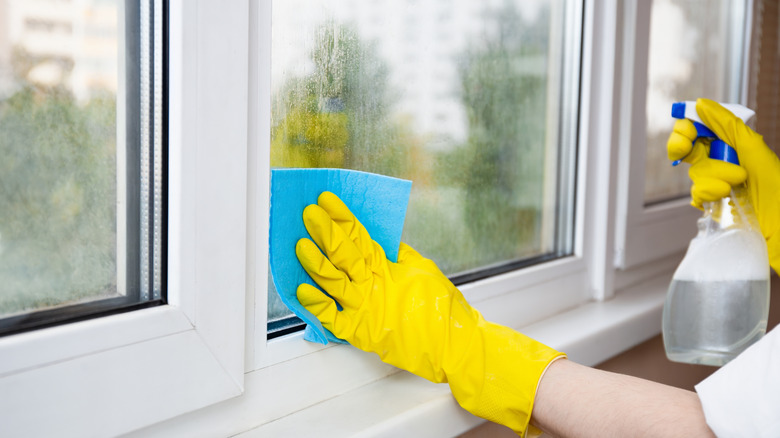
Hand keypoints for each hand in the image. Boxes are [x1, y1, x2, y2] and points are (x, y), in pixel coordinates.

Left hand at [296, 191, 563, 435]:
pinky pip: (333, 318)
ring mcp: (367, 309)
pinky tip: (302, 291)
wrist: (456, 345)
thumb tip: (380, 243)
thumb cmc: (443, 309)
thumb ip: (397, 256)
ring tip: (300, 245)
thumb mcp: (422, 269)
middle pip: (344, 253)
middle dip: (325, 231)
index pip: (360, 235)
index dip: (342, 216)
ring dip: (316, 262)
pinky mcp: (363, 333)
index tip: (326, 200)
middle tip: (308, 213)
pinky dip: (317, 305)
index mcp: (388, 267)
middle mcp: (374, 285)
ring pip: (333, 281)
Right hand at [667, 98, 779, 273]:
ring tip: (736, 183)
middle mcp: (723, 162)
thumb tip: (701, 104)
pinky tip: (723, 197)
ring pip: (695, 173)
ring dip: (714, 176)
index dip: (687, 128)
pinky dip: (707, 195)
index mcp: (733, 145)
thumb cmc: (776, 187)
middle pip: (688, 150)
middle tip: (684, 147)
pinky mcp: (714, 206)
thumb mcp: (753, 148)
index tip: (685, 130)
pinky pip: (696, 195)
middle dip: (684, 147)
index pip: (699, 130)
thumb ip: (727, 124)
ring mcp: (717, 185)